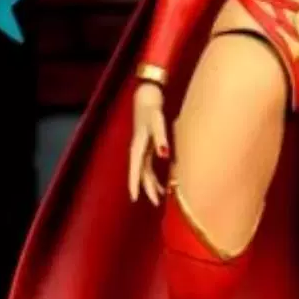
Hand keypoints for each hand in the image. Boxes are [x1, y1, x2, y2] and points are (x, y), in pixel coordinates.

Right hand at [128, 81, 169, 203]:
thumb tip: (164, 155)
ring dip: (151, 183)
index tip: (134, 198)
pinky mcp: (147, 145)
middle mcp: (138, 149)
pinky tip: (162, 181)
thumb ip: (161, 138)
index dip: (134, 184)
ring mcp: (142, 148)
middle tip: (155, 203)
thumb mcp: (157, 122)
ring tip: (160, 197)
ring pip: (145, 171)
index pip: (135, 169)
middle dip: (147, 188)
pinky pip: (149, 165)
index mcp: (138, 146)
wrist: (147, 95)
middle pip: (141, 173)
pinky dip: (154, 174)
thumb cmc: (152, 108)